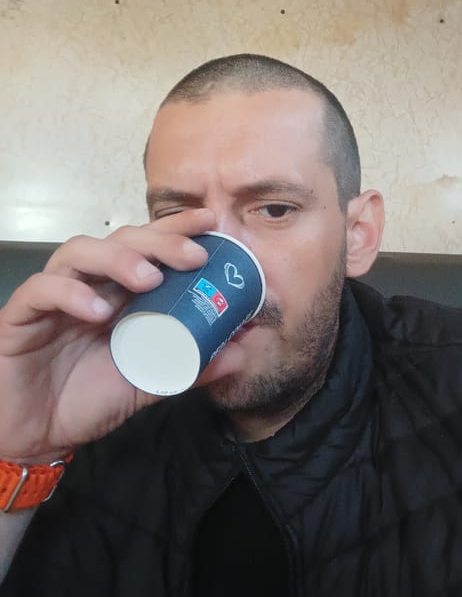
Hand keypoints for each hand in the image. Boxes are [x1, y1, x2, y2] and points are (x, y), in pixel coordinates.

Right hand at [0, 209, 213, 463]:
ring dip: (118, 259)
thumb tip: (240, 352)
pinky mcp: (21, 316)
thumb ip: (188, 366)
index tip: (210, 222)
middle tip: (193, 256)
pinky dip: (70, 293)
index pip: (148, 248)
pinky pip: (42, 289)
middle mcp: (89, 285)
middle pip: (121, 240)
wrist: (33, 437)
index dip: (176, 230)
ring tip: (150, 279)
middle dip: (159, 241)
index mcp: (120, 293)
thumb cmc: (85, 400)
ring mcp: (54, 297)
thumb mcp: (147, 384)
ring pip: (80, 252)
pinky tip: (98, 311)